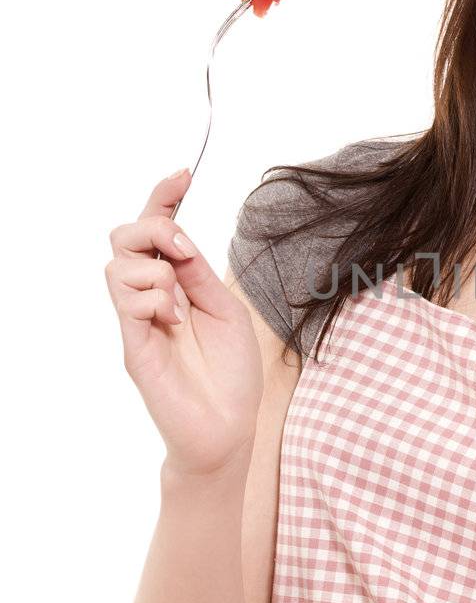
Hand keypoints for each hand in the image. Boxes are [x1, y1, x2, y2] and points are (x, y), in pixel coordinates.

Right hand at [104, 169, 263, 474]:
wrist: (229, 428)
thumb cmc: (231, 374)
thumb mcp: (226, 310)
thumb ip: (200, 274)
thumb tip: (180, 238)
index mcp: (176, 286)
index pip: (157, 232)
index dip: (163, 198)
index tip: (183, 174)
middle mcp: (150, 299)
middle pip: (122, 238)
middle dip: (152, 228)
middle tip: (185, 250)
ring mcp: (137, 322)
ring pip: (117, 265)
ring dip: (156, 270)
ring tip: (181, 303)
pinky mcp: (133, 347)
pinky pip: (126, 301)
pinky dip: (154, 298)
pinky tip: (174, 320)